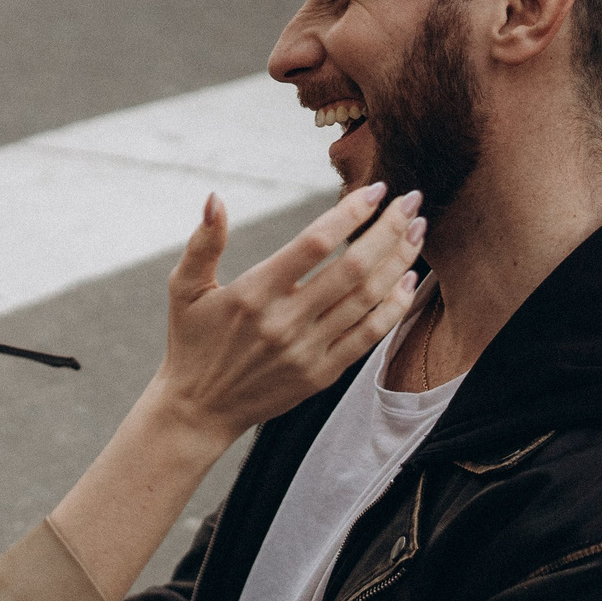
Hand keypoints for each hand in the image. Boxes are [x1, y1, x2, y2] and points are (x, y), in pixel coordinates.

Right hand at [146, 183, 427, 446]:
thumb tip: (215, 198)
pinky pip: (369, 336)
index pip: (315, 243)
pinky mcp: (321, 374)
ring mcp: (306, 350)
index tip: (376, 190)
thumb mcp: (183, 289)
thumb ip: (203, 243)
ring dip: (400, 260)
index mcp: (252, 293)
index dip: (351, 212)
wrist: (198, 410)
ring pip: (368, 298)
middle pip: (354, 268)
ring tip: (418, 231)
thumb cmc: (192, 342)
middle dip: (390, 229)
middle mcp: (284, 322)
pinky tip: (409, 279)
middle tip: (412, 200)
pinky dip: (395, 306)